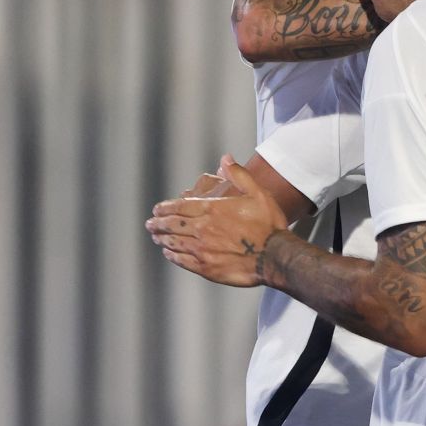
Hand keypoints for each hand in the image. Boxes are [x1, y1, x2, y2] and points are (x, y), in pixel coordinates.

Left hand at [146, 156, 284, 287]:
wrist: (275, 255)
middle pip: (171, 225)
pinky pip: (182, 260)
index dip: (165, 207)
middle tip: (150, 224)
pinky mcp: (206, 267)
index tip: (156, 209)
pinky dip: (172, 256)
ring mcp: (202, 249)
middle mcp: (202, 229)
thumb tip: (225, 158)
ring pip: (173, 242)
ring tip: (156, 237)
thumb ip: (239, 175)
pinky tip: (169, 253)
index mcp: (212, 209)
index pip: (179, 207)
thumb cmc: (268, 224)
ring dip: (162, 239)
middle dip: (158, 223)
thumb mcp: (258, 193)